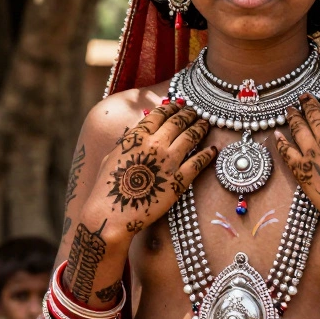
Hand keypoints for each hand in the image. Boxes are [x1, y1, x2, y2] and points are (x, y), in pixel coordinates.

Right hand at [84, 103, 216, 237]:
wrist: (111, 214)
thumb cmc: (106, 188)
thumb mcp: (112, 156)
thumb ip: (127, 142)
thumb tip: (135, 132)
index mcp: (137, 136)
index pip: (160, 114)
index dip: (172, 107)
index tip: (179, 104)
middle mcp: (154, 144)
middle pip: (178, 122)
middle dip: (189, 115)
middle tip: (196, 112)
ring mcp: (168, 162)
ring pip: (191, 137)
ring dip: (201, 128)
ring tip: (206, 124)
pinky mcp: (179, 181)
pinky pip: (199, 162)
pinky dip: (208, 154)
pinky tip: (213, 150)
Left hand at [273, 93, 319, 229]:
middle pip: (314, 115)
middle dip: (308, 103)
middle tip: (303, 96)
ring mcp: (311, 154)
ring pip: (299, 129)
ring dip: (293, 117)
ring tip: (289, 109)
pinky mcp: (301, 170)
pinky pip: (286, 152)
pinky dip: (280, 142)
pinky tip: (276, 134)